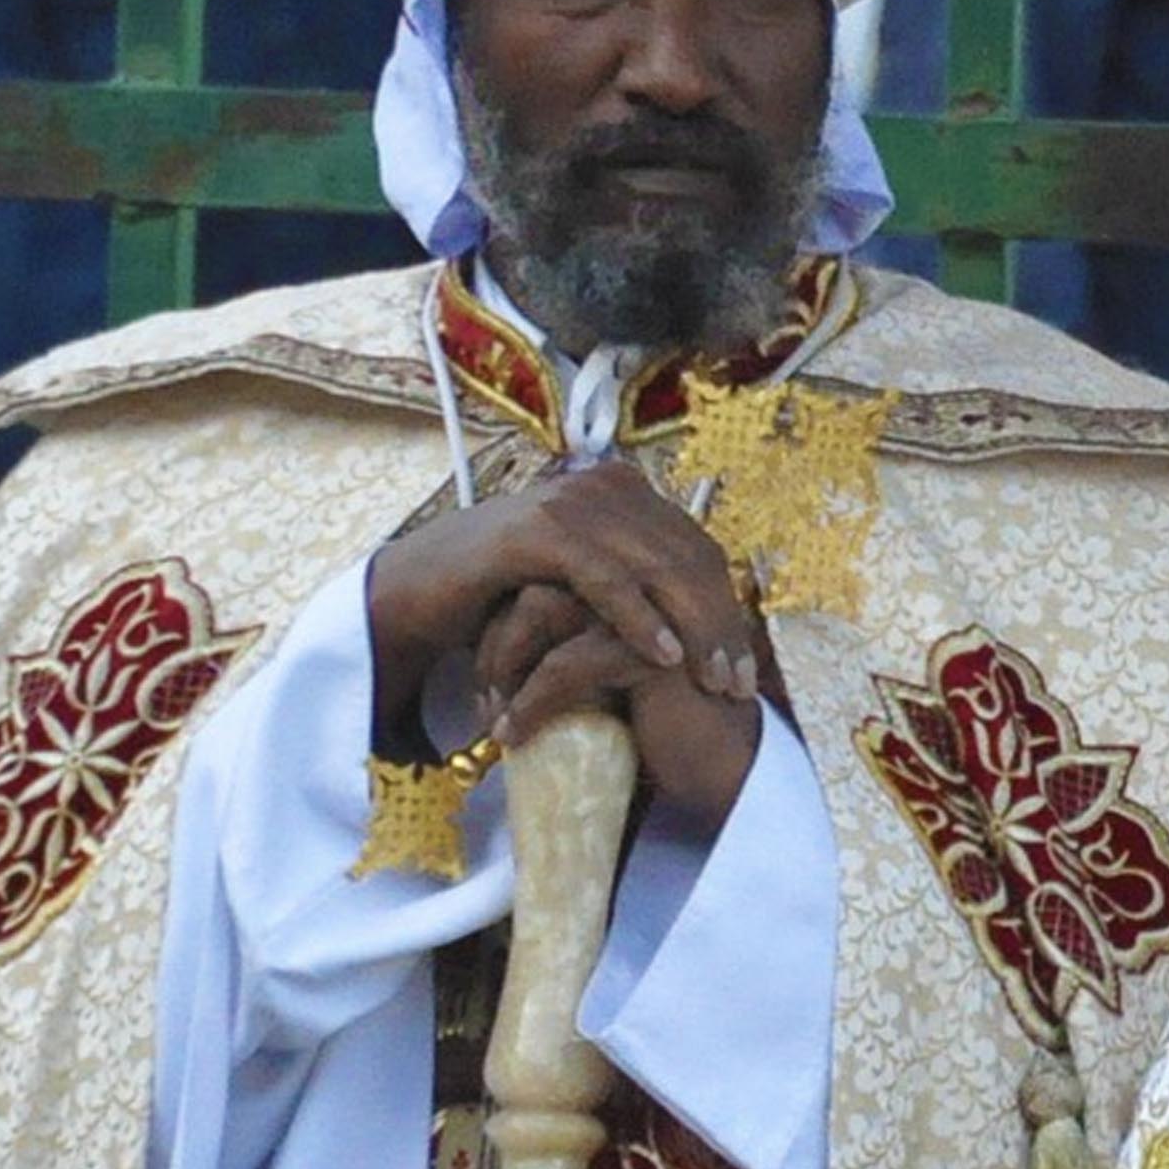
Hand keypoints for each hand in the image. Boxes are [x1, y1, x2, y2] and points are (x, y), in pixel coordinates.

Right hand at [369, 463, 762, 743]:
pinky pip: (606, 579)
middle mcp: (606, 486)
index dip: (729, 608)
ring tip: (711, 679)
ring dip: (693, 629)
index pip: (700, 550)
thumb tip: (713, 612)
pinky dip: (639, 618)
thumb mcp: (586, 584)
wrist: (422, 590)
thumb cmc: (508, 595)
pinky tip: (664, 656)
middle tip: (740, 683)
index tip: (747, 668)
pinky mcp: (538, 531)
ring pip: (658, 568)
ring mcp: (572, 502)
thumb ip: (639, 580)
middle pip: (689, 558)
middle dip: (721, 625)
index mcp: (626, 491)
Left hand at [471, 584, 765, 832]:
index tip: (485, 688)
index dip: (500, 630)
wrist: (723, 769)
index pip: (540, 580)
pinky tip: (514, 735)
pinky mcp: (649, 652)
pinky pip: (564, 664)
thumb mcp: (602, 684)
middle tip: (481, 704)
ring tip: (492, 716)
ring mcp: (646, 613)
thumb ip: (567, 651)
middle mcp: (639, 586)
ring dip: (503, 663)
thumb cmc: (662, 729)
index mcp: (629, 585)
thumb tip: (492, 656)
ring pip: (539, 613)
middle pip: (532, 587)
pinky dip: (529, 701)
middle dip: (493, 646)